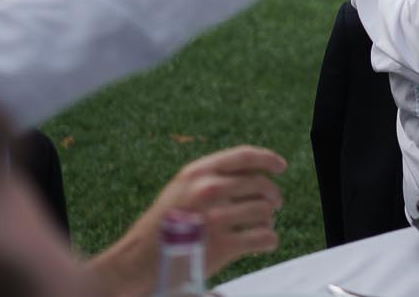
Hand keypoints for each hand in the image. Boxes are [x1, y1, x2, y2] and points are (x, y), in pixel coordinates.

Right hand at [88, 146, 285, 293]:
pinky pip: (264, 237)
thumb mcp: (181, 188)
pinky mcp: (223, 245)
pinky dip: (269, 240)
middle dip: (272, 195)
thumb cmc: (163, 224)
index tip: (280, 167)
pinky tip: (264, 243)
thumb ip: (212, 176)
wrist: (138, 261)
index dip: (268, 159)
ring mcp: (216, 217)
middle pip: (261, 184)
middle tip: (274, 204)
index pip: (245, 156)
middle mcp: (208, 190)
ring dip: (268, 219)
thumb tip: (255, 171)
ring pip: (265, 211)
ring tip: (261, 225)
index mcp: (197, 172)